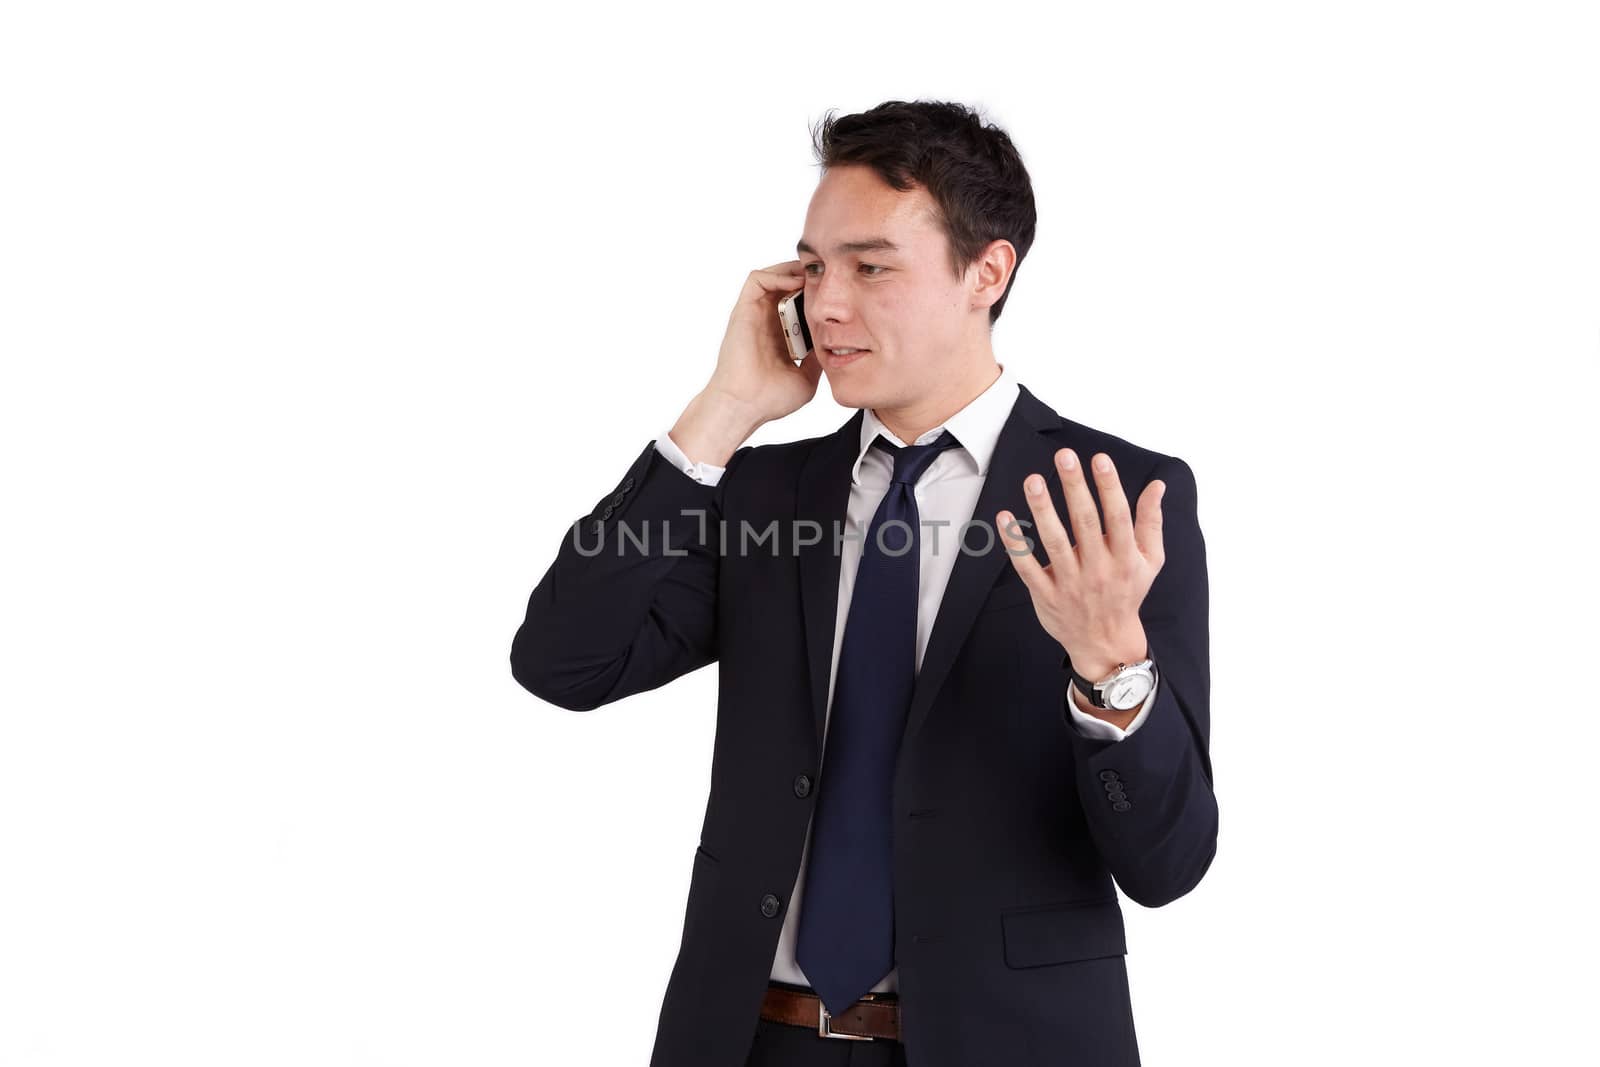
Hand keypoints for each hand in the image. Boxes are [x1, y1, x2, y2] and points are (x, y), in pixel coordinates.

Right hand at [705, 260, 822, 424]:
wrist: (745, 406)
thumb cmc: (770, 399)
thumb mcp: (806, 377)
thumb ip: (818, 358)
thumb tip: (837, 345)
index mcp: (781, 335)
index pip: (799, 304)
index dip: (816, 294)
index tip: (837, 293)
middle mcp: (767, 321)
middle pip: (787, 285)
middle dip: (808, 277)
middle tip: (828, 277)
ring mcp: (754, 315)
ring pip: (773, 277)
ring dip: (793, 271)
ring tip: (814, 274)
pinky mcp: (743, 310)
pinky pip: (758, 279)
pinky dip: (777, 274)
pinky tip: (796, 283)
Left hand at [995, 449, 1165, 680]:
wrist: (1105, 643)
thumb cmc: (1127, 593)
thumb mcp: (1150, 560)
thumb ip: (1151, 521)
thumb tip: (1158, 485)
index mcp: (1125, 557)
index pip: (1118, 516)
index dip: (1109, 487)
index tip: (1100, 459)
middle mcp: (1099, 569)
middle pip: (1086, 523)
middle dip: (1075, 488)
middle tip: (1064, 456)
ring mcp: (1071, 583)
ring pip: (1055, 542)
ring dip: (1043, 509)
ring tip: (1034, 480)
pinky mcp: (1047, 595)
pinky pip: (1028, 567)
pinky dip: (1015, 543)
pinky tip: (1005, 518)